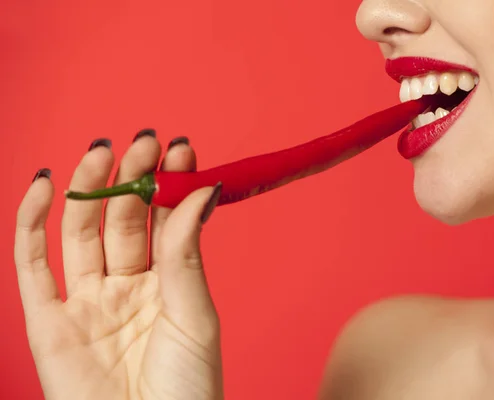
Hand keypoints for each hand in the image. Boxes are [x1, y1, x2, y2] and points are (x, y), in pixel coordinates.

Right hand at [14, 132, 223, 399]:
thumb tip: (203, 190)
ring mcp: (87, 301)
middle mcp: (126, 286)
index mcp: (167, 283)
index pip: (166, 220)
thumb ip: (188, 253)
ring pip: (80, 231)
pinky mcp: (48, 322)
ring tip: (105, 149)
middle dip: (133, 178)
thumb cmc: (187, 389)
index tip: (182, 147)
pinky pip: (32, 265)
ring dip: (89, 187)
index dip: (170, 183)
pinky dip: (32, 222)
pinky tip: (45, 183)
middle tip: (146, 141)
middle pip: (123, 219)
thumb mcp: (195, 315)